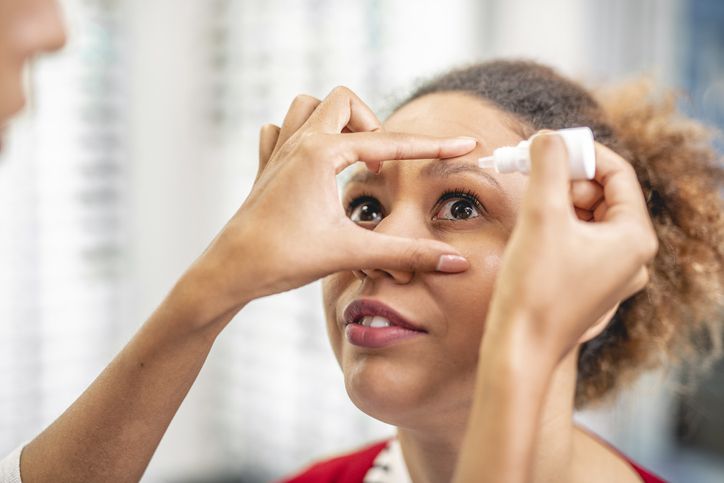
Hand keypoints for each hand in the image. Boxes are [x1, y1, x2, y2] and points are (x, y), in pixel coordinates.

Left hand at [183, 87, 475, 320]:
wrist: (230, 270)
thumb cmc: (284, 258)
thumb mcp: (352, 252)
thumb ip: (407, 254)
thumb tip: (455, 262)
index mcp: (322, 154)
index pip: (390, 143)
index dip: (432, 146)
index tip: (464, 144)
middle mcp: (299, 142)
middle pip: (344, 101)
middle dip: (371, 124)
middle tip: (379, 164)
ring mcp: (278, 151)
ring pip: (309, 106)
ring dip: (335, 122)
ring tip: (349, 156)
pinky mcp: (265, 167)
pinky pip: (281, 129)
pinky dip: (300, 135)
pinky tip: (310, 164)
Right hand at [486, 132, 657, 362]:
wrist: (519, 348)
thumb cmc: (535, 288)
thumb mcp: (541, 216)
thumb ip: (547, 166)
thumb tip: (549, 136)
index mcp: (635, 238)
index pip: (618, 174)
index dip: (583, 153)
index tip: (549, 144)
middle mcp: (632, 256)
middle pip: (604, 194)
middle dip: (568, 177)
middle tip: (532, 170)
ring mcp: (612, 273)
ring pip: (588, 216)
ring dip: (559, 200)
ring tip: (529, 201)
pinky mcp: (590, 283)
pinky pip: (579, 239)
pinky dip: (557, 224)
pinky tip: (532, 229)